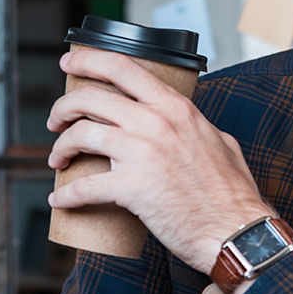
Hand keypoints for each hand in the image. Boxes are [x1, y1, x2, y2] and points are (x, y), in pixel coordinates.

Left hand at [47, 49, 271, 273]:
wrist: (237, 232)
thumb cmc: (232, 195)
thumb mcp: (220, 142)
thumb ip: (195, 125)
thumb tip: (183, 122)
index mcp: (176, 108)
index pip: (123, 68)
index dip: (88, 61)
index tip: (70, 64)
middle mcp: (157, 123)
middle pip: (91, 97)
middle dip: (63, 106)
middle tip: (56, 120)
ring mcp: (143, 154)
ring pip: (81, 134)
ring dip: (61, 146)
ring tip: (58, 158)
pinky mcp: (132, 188)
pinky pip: (84, 187)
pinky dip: (66, 195)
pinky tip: (60, 199)